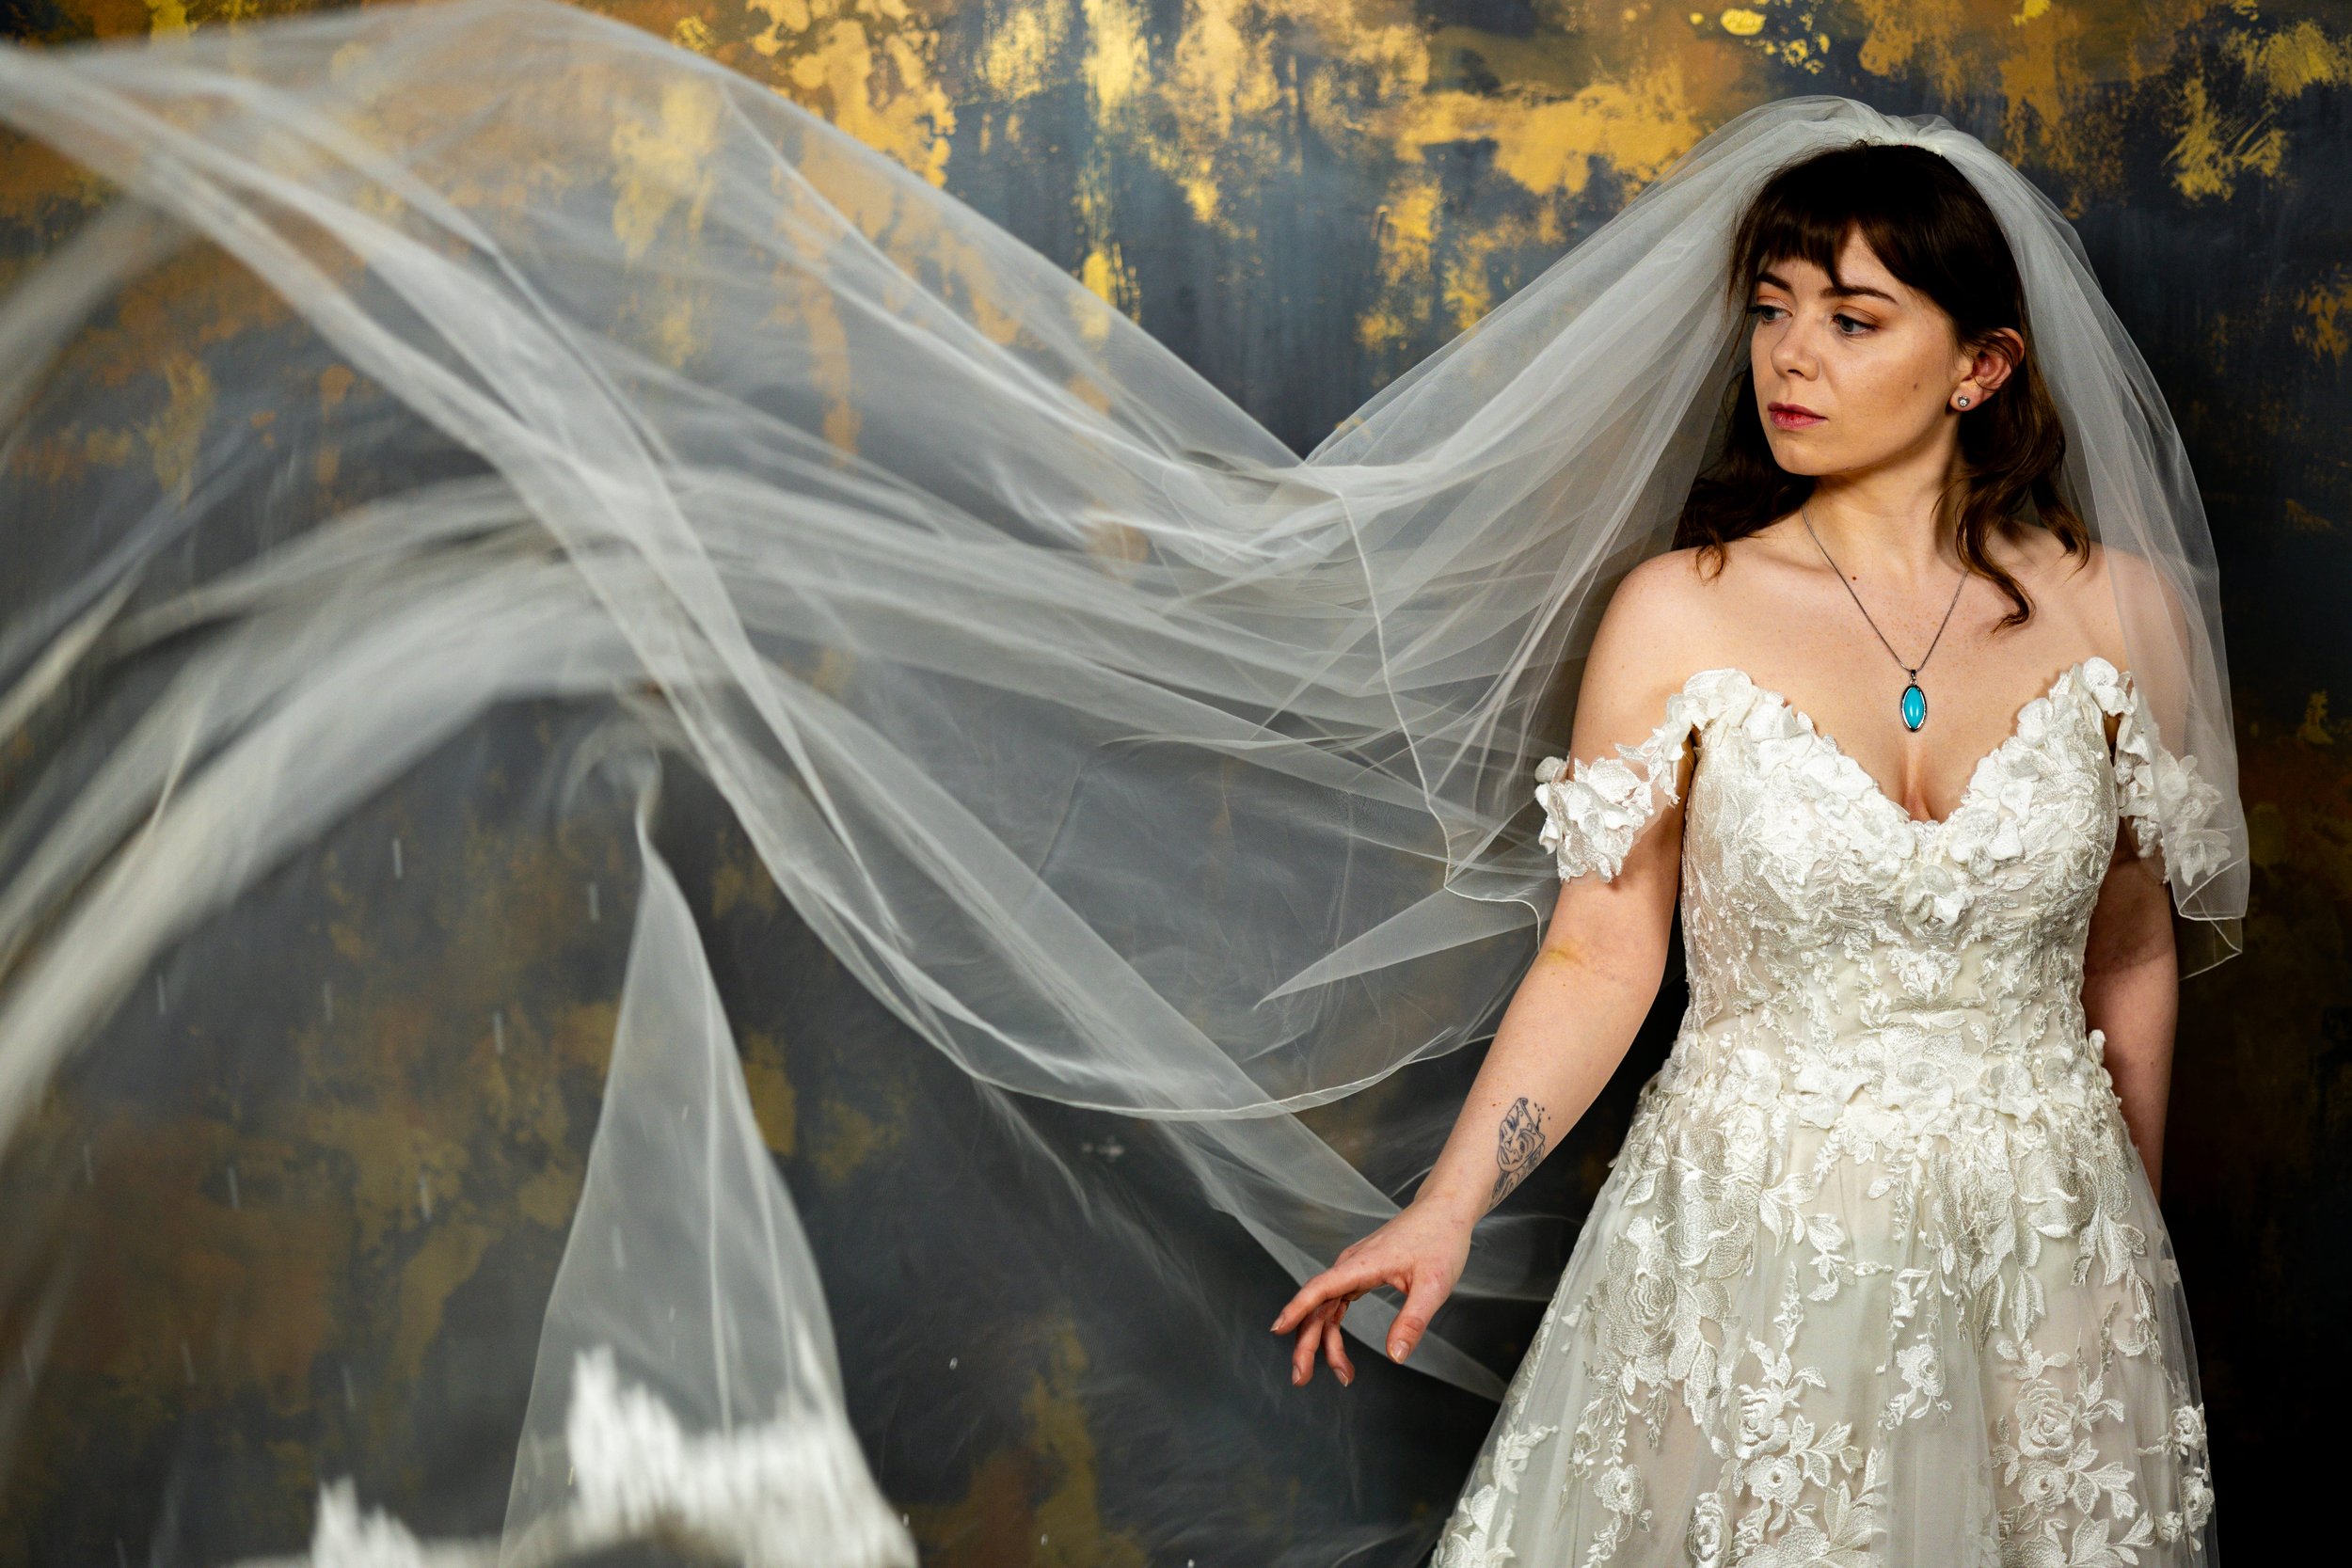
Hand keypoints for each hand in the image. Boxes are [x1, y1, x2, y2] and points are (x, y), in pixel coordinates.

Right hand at [1267, 1197, 1475, 1387]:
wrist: (1445, 1209)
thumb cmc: (1441, 1240)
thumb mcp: (1434, 1285)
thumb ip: (1412, 1321)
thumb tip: (1394, 1357)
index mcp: (1362, 1264)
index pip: (1320, 1288)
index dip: (1297, 1309)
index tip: (1278, 1329)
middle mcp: (1351, 1265)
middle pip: (1317, 1305)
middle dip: (1306, 1343)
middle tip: (1301, 1378)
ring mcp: (1354, 1268)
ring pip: (1326, 1307)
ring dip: (1323, 1341)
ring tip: (1340, 1374)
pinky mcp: (1362, 1272)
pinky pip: (1337, 1302)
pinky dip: (1334, 1327)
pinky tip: (1338, 1348)